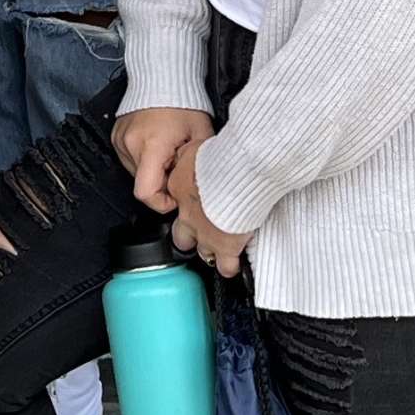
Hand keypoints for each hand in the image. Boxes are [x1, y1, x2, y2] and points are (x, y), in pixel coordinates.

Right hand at [113, 106, 213, 214]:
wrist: (163, 77)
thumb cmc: (183, 102)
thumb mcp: (201, 136)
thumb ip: (197, 164)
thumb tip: (196, 187)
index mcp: (152, 145)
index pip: (146, 193)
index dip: (162, 202)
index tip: (174, 196)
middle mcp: (131, 144)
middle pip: (142, 184)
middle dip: (161, 181)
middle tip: (176, 164)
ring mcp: (120, 140)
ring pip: (136, 173)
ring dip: (152, 170)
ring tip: (166, 150)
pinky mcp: (116, 136)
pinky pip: (130, 159)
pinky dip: (144, 158)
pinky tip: (156, 144)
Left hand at [167, 141, 253, 280]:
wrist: (240, 175)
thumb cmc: (224, 157)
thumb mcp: (197, 148)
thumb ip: (191, 156)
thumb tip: (190, 153)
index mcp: (179, 188)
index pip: (174, 202)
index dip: (185, 207)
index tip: (194, 205)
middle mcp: (188, 215)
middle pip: (181, 236)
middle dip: (190, 237)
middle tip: (203, 232)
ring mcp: (205, 234)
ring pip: (202, 253)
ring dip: (210, 251)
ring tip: (218, 248)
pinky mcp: (225, 246)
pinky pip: (225, 266)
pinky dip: (229, 266)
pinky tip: (232, 264)